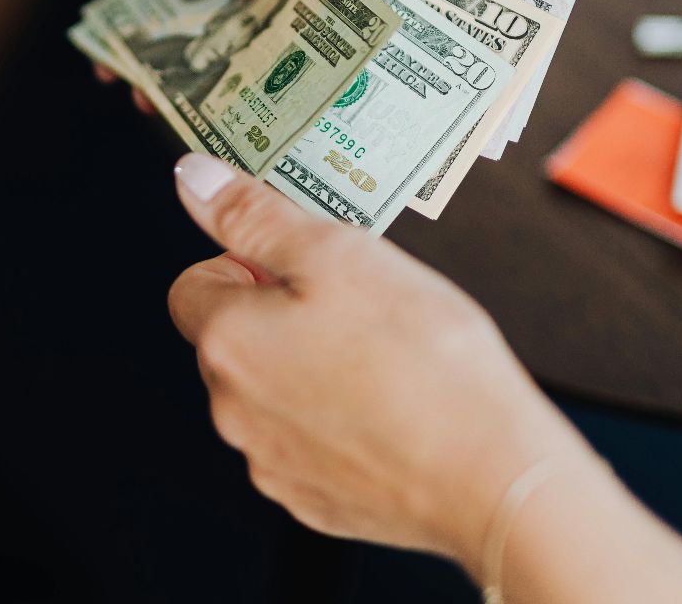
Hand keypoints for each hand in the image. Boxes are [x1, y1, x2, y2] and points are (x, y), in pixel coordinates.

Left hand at [165, 153, 591, 568]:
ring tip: (382, 361)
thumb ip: (255, 216)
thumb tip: (193, 178)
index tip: (298, 266)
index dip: (243, 265)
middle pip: (231, 343)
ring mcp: (271, 464)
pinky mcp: (313, 502)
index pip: (192, 287)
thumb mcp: (338, 254)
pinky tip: (391, 411)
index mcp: (228, 342)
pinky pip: (308, 448)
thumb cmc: (423, 360)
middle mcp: (232, 411)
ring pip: (270, 397)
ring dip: (308, 372)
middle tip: (355, 307)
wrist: (490, 476)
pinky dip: (337, 426)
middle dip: (279, 318)